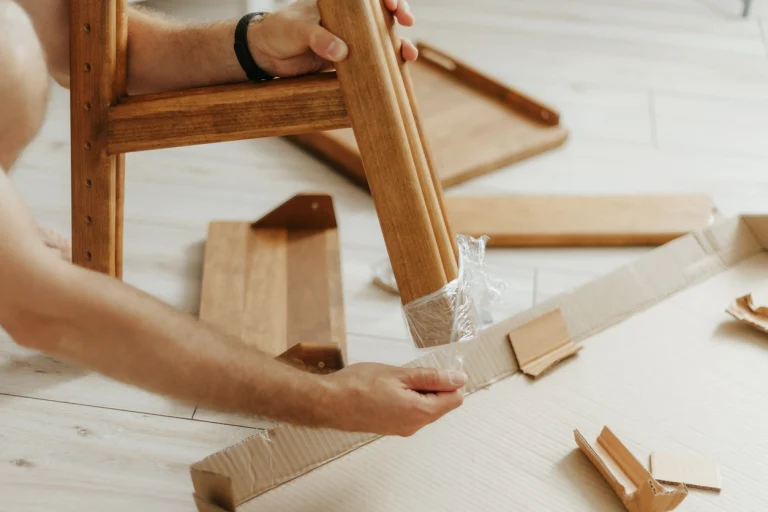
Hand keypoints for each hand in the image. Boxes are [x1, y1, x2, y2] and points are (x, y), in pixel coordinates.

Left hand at [246, 0, 418, 77]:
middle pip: (382, 13)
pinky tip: (397, 70)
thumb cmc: (280, 31)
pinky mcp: (348, 62)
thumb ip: (318, 38)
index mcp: (339, 2)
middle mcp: (349, 18)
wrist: (266, 56)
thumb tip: (341, 52)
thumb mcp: (297, 30)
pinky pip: (371, 62)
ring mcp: (350, 39)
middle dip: (400, 14)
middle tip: (406, 21)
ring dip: (398, 45)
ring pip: (382, 39)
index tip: (392, 4)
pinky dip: (386, 66)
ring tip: (408, 54)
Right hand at [321, 362, 466, 435]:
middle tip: (407, 373)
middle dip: (432, 386)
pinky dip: (406, 399)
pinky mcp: (390, 428)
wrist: (328, 402)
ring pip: (424, 408)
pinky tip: (387, 389)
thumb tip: (459, 379)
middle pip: (440, 404)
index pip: (454, 399)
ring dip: (417, 392)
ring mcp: (401, 429)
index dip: (448, 380)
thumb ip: (432, 378)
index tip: (429, 369)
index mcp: (420, 412)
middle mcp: (414, 426)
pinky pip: (410, 412)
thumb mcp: (399, 374)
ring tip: (394, 380)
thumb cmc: (359, 385)